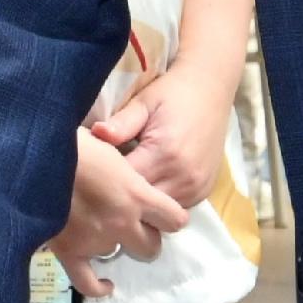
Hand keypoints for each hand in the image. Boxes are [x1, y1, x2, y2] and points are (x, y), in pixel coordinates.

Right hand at [52, 132, 189, 300]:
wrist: (31, 157)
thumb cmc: (69, 141)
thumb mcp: (108, 145)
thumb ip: (124, 169)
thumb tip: (125, 176)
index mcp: (135, 194)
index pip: (175, 219)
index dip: (168, 215)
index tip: (158, 210)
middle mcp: (121, 222)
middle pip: (151, 246)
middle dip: (144, 235)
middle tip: (130, 222)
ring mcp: (95, 241)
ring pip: (118, 255)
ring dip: (113, 244)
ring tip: (99, 229)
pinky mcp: (69, 252)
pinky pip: (88, 283)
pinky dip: (97, 287)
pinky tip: (105, 284)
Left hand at [95, 63, 236, 217]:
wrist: (211, 90)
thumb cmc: (172, 94)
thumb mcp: (144, 103)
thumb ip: (121, 124)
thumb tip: (96, 134)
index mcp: (165, 154)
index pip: (125, 184)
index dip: (105, 183)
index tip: (92, 176)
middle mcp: (183, 176)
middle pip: (141, 204)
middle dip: (121, 198)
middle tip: (104, 185)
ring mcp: (196, 186)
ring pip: (158, 212)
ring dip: (141, 204)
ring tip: (124, 189)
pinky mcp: (204, 191)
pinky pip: (175, 208)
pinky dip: (159, 202)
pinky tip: (146, 189)